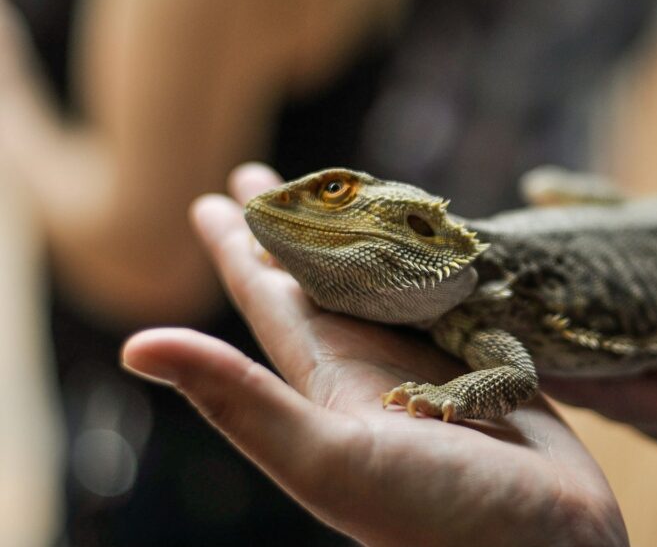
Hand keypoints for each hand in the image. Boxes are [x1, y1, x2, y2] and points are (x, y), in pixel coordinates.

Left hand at [121, 163, 626, 546]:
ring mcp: (433, 361)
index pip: (267, 296)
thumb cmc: (438, 517)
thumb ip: (240, 399)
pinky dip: (439, 262)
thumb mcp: (326, 457)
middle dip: (296, 228)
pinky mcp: (488, 360)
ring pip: (389, 279)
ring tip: (354, 196)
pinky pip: (453, 295)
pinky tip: (439, 242)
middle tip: (277, 177)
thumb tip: (135, 346)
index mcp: (327, 381)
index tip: (212, 197)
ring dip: (368, 238)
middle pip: (323, 277)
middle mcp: (374, 364)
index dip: (235, 246)